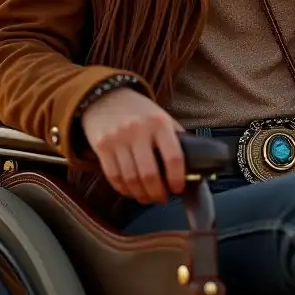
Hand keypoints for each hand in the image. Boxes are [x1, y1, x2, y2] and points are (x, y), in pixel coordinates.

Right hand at [79, 88, 186, 203]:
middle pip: (150, 174)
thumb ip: (175, 138)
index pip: (173, 157)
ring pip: (131, 179)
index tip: (178, 188)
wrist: (105, 96)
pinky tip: (131, 190)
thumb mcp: (162, 117)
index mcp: (159, 123)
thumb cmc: (139, 111)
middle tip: (162, 198)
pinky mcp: (101, 146)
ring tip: (147, 197)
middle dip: (157, 193)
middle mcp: (138, 130)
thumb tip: (192, 165)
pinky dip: (124, 189)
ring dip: (141, 195)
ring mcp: (118, 139)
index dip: (177, 179)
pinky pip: (113, 176)